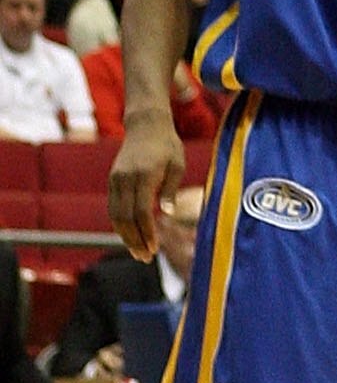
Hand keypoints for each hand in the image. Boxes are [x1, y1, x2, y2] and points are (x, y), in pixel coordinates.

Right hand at [108, 114, 185, 264]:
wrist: (146, 125)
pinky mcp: (113, 180)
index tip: (154, 248)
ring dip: (125, 236)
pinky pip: (113, 207)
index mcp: (145, 175)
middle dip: (134, 240)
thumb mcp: (177, 164)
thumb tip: (167, 214)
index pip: (141, 211)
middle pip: (125, 217)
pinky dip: (121, 224)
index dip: (147, 232)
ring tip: (138, 251)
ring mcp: (116, 179)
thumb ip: (171, 189)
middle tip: (145, 258)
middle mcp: (126, 178)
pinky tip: (131, 235)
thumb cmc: (168, 145)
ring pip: (115, 215)